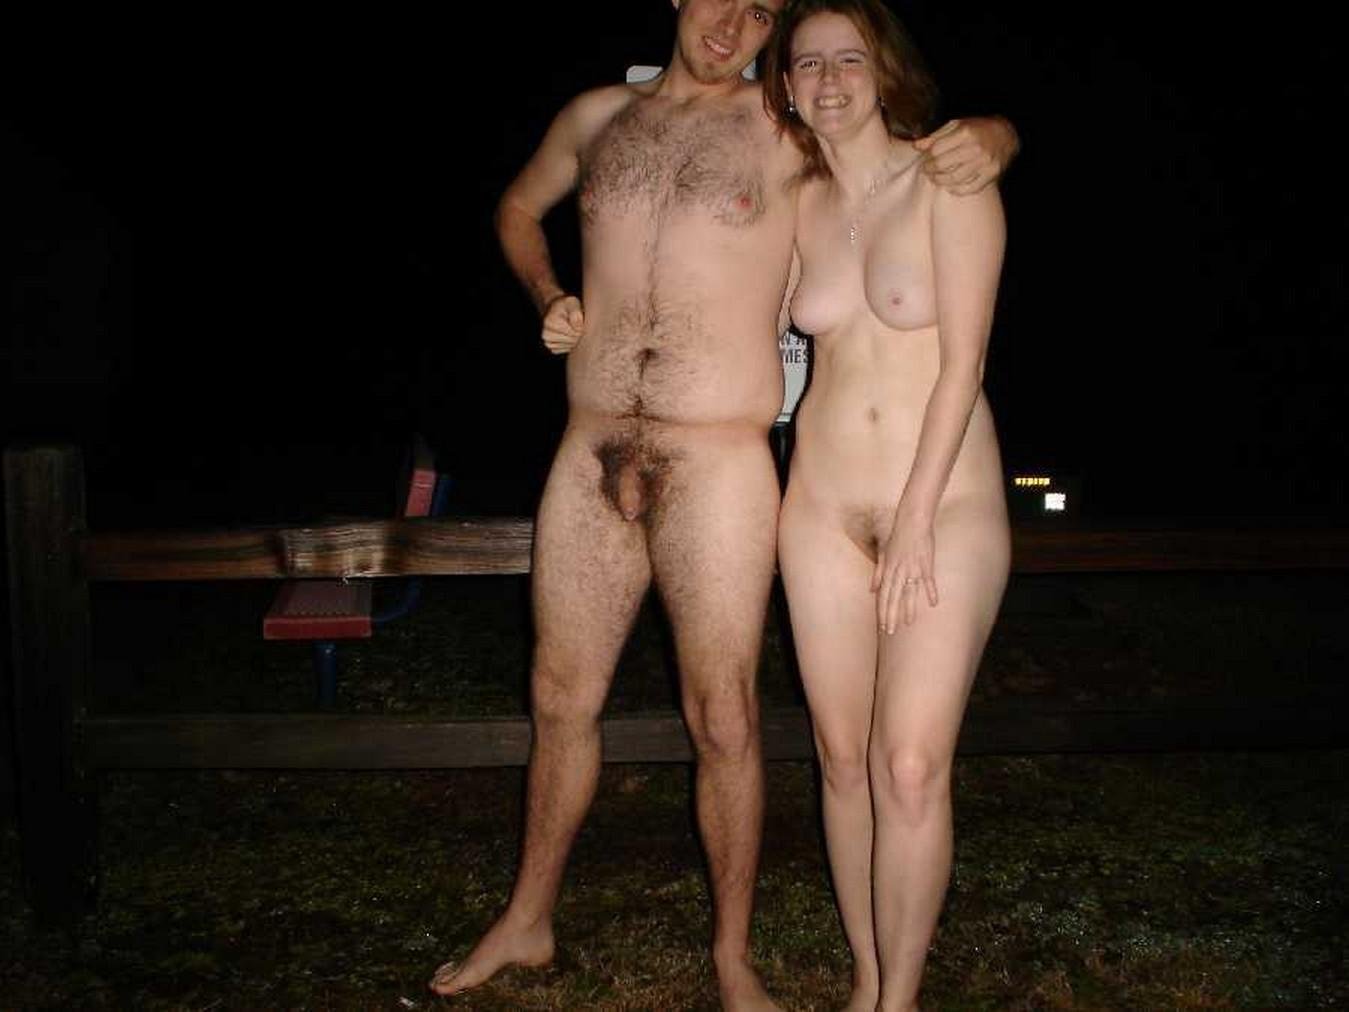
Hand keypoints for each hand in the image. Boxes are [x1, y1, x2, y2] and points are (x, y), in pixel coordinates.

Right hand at [541, 294, 583, 353]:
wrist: (556, 310)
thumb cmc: (566, 305)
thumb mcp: (572, 302)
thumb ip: (576, 313)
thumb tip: (578, 328)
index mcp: (550, 322)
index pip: (573, 332)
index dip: (581, 327)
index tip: (579, 320)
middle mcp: (546, 334)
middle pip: (572, 341)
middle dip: (578, 334)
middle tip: (577, 325)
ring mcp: (548, 343)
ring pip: (570, 347)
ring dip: (575, 339)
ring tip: (572, 329)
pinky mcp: (552, 348)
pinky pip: (567, 350)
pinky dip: (571, 344)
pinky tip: (569, 335)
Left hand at [872, 513, 938, 633]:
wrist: (912, 521)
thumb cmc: (898, 537)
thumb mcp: (884, 554)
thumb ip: (878, 573)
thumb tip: (872, 590)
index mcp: (888, 570)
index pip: (883, 595)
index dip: (882, 611)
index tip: (882, 625)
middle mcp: (898, 571)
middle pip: (893, 597)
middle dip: (891, 615)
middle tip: (890, 631)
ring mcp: (912, 568)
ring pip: (908, 592)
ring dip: (908, 608)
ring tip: (908, 624)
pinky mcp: (926, 563)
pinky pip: (928, 580)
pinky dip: (930, 591)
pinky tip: (933, 603)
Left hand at [914, 116, 1017, 194]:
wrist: (1006, 135)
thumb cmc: (976, 130)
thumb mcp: (957, 126)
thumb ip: (936, 136)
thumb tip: (916, 146)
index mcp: (965, 133)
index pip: (936, 150)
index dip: (927, 157)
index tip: (925, 160)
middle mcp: (975, 148)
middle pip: (942, 165)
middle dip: (930, 170)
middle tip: (927, 170)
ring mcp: (984, 162)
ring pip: (954, 179)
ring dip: (940, 181)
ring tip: (936, 178)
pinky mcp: (991, 174)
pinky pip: (969, 188)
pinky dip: (956, 190)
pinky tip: (950, 186)